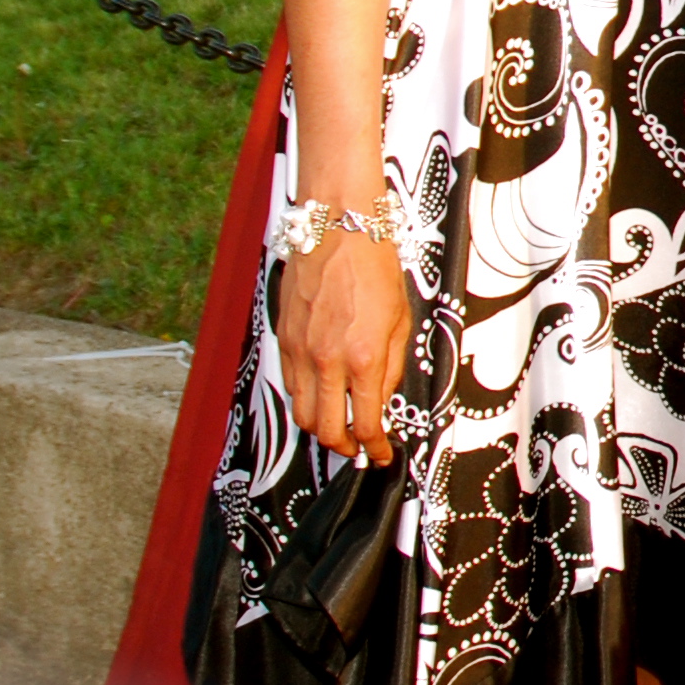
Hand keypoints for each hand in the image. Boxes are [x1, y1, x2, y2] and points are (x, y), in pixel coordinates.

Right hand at [277, 233, 411, 465]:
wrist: (338, 231)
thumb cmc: (374, 269)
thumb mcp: (400, 321)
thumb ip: (390, 367)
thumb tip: (382, 400)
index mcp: (364, 358)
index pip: (366, 424)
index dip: (374, 447)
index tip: (381, 453)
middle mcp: (327, 361)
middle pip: (325, 429)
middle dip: (344, 446)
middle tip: (358, 446)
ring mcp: (300, 352)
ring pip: (302, 413)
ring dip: (320, 427)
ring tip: (340, 424)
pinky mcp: (283, 340)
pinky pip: (290, 385)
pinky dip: (305, 399)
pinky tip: (322, 394)